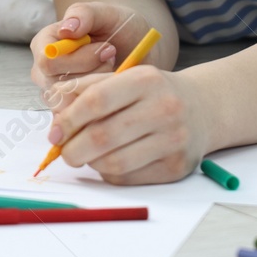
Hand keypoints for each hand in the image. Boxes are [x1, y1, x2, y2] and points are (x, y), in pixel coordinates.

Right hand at [30, 2, 144, 101]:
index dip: (80, 60)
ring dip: (99, 91)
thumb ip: (84, 14)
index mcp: (44, 44)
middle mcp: (43, 72)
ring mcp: (55, 94)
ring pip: (71, 106)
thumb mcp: (106, 13)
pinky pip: (81, 120)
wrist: (131, 45)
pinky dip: (102, 108)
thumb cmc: (116, 27)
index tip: (107, 49)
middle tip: (113, 60)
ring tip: (113, 72)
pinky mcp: (70, 112)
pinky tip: (114, 90)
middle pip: (58, 88)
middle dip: (94, 76)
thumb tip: (66, 29)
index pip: (48, 62)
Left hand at [46, 65, 212, 184]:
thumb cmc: (153, 93)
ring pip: (114, 162)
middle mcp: (164, 108)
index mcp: (146, 80)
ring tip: (87, 155)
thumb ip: (87, 89)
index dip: (69, 119)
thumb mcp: (124, 78)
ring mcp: (173, 139)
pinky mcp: (176, 166)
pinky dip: (110, 172)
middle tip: (64, 152)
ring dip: (91, 162)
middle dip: (73, 149)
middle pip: (103, 136)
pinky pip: (129, 177)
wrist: (202, 108)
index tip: (55, 132)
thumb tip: (55, 110)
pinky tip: (110, 161)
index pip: (97, 101)